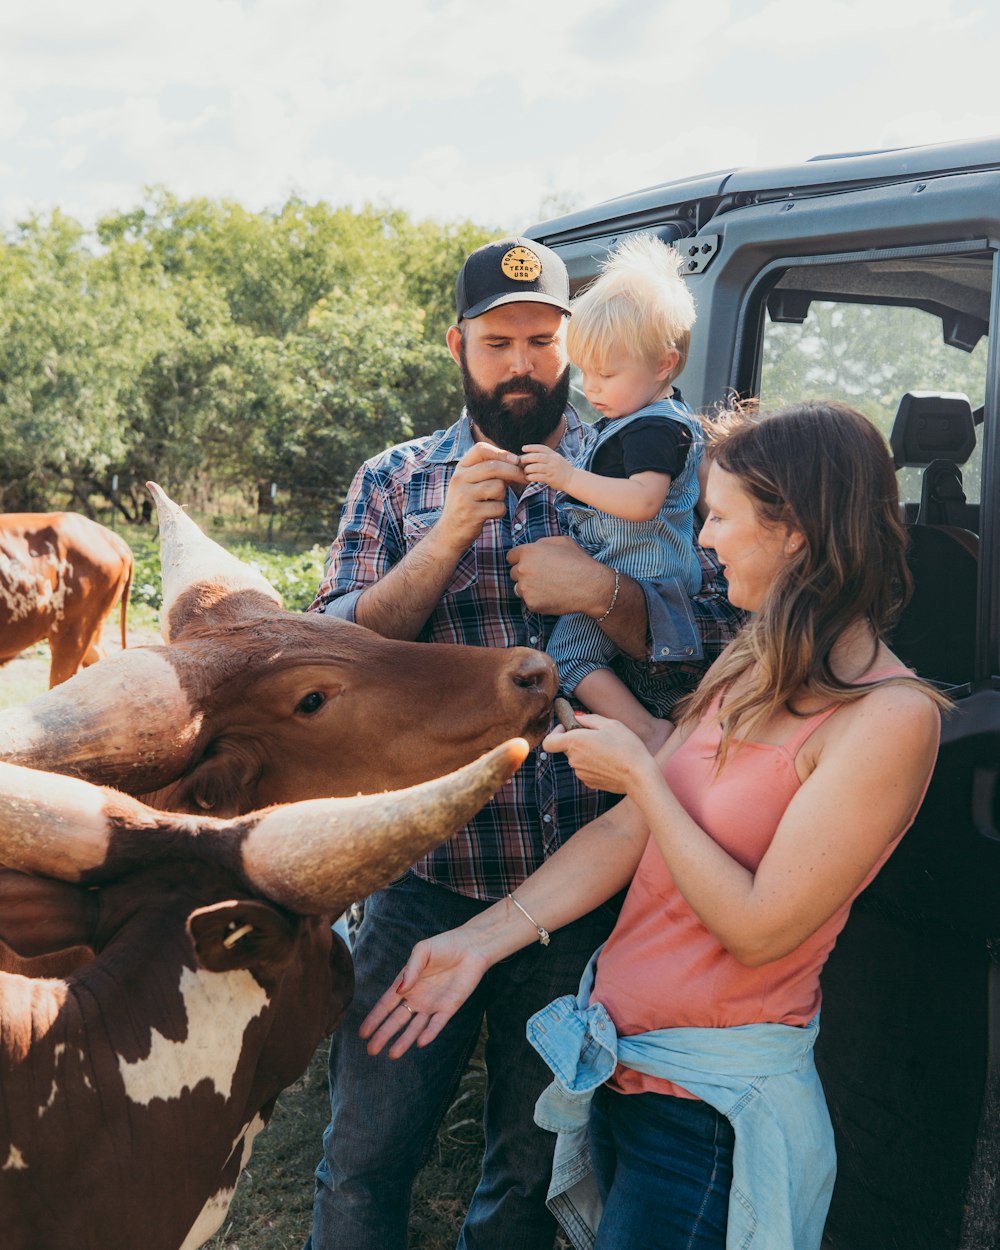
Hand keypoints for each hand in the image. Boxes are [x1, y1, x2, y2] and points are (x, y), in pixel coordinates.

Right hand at [359, 929, 489, 1058]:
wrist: (472, 947)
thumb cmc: (445, 945)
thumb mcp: (422, 951)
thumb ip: (411, 969)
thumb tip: (399, 989)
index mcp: (406, 983)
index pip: (386, 1005)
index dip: (374, 1019)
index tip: (362, 1033)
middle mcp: (416, 997)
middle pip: (397, 1020)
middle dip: (384, 1035)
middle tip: (371, 1051)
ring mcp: (432, 1005)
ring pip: (415, 1027)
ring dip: (404, 1041)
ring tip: (392, 1055)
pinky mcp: (448, 1008)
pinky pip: (437, 1024)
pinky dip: (429, 1033)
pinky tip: (420, 1042)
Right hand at [438, 441, 525, 553]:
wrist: (449, 532)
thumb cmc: (467, 504)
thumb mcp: (470, 483)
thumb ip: (489, 472)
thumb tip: (517, 462)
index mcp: (460, 469)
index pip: (481, 449)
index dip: (501, 452)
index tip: (516, 460)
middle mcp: (460, 479)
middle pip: (494, 467)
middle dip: (514, 472)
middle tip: (524, 479)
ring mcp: (464, 496)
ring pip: (498, 487)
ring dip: (502, 496)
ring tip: (492, 502)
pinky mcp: (472, 513)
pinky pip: (499, 507)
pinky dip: (500, 512)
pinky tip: (490, 515)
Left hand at [507, 536, 610, 615]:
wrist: (590, 586)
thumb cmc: (579, 562)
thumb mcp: (562, 542)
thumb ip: (542, 543)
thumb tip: (534, 547)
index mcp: (528, 552)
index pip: (511, 556)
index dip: (520, 559)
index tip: (528, 564)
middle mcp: (523, 569)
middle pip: (513, 573)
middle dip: (524, 574)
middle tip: (543, 576)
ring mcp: (526, 588)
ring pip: (519, 588)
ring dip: (529, 588)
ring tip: (548, 587)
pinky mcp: (531, 604)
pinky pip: (529, 601)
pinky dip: (538, 600)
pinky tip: (552, 596)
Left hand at [520, 443, 573, 491]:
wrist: (571, 479)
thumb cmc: (561, 469)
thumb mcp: (556, 458)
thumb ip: (546, 455)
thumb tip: (531, 454)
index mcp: (553, 455)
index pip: (541, 448)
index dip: (531, 447)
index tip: (523, 448)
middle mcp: (553, 461)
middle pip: (538, 457)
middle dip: (528, 457)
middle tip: (522, 460)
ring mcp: (552, 470)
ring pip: (537, 467)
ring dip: (528, 469)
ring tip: (526, 471)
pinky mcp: (551, 479)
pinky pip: (538, 477)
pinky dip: (531, 477)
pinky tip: (528, 477)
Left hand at [542, 714, 658, 794]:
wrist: (639, 776)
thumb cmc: (627, 747)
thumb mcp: (611, 724)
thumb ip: (589, 719)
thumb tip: (577, 717)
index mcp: (575, 742)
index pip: (549, 741)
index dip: (556, 732)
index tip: (569, 727)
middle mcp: (573, 759)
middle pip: (567, 747)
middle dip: (577, 740)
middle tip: (597, 736)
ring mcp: (581, 773)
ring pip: (578, 759)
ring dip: (587, 752)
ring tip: (608, 749)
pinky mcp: (589, 783)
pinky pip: (586, 769)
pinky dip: (594, 764)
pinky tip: (610, 762)